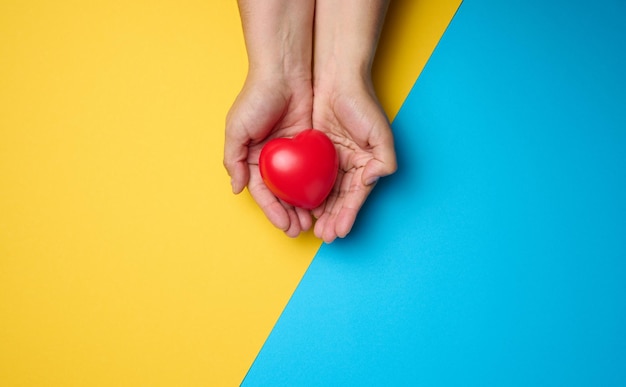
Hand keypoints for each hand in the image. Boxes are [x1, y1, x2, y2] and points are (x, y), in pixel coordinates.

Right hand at [224, 74, 313, 236]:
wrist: (284, 72)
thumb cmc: (256, 98)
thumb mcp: (237, 129)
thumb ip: (234, 159)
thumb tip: (237, 188)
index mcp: (252, 157)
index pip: (262, 192)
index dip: (273, 211)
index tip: (285, 226)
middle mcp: (271, 158)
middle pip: (281, 194)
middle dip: (290, 214)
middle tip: (301, 230)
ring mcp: (290, 153)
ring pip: (298, 186)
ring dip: (303, 205)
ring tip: (313, 222)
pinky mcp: (308, 145)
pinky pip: (313, 170)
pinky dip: (315, 186)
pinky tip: (324, 200)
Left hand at [311, 77, 396, 242]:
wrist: (336, 78)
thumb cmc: (361, 103)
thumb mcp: (380, 133)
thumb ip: (384, 160)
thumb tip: (371, 182)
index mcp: (366, 164)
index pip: (356, 196)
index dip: (348, 214)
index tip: (339, 231)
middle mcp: (350, 165)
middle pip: (340, 199)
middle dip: (333, 219)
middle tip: (323, 236)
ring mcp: (331, 160)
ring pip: (324, 192)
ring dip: (320, 211)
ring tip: (312, 228)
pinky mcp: (314, 151)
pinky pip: (310, 177)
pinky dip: (307, 192)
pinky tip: (301, 206)